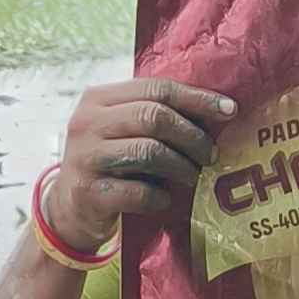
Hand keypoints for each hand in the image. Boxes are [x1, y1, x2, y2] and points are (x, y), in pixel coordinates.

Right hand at [45, 78, 235, 254]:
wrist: (69, 209)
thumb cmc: (109, 164)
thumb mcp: (120, 130)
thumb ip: (153, 116)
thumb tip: (215, 112)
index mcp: (98, 98)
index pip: (156, 88)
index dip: (196, 98)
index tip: (229, 110)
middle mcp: (87, 122)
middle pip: (153, 116)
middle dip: (192, 135)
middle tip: (212, 154)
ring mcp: (85, 157)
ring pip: (148, 151)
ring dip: (181, 166)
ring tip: (193, 177)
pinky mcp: (89, 192)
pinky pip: (139, 192)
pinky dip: (160, 197)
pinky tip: (165, 199)